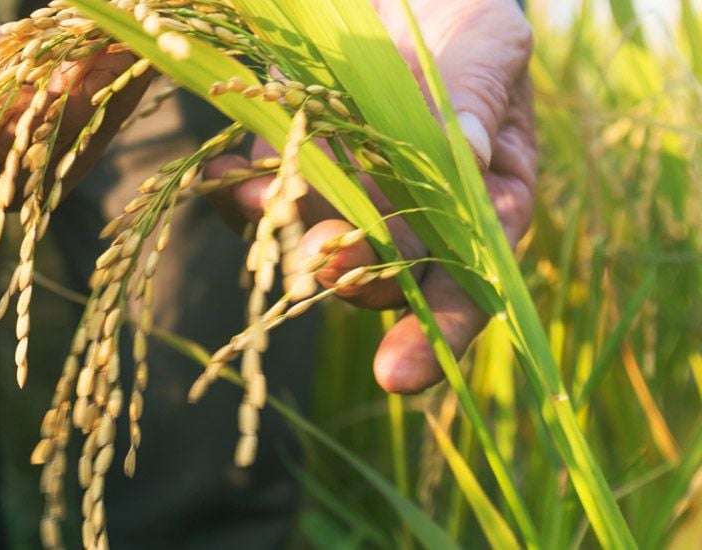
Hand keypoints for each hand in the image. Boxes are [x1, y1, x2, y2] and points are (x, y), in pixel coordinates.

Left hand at [205, 0, 535, 393]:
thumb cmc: (464, 19)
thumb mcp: (486, 41)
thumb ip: (477, 93)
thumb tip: (468, 153)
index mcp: (486, 201)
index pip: (470, 283)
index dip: (437, 331)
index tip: (398, 375)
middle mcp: (414, 216)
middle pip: (385, 273)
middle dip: (351, 275)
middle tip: (322, 265)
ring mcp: (346, 194)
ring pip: (313, 240)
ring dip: (283, 234)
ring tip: (257, 206)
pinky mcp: (288, 166)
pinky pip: (258, 197)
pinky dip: (234, 193)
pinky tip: (219, 179)